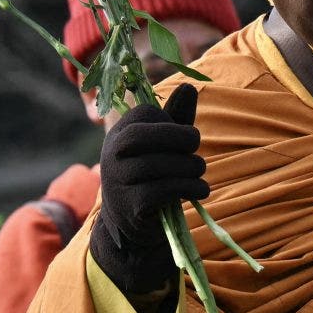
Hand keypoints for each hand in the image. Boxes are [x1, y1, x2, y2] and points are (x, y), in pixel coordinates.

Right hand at [89, 85, 206, 298]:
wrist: (133, 226)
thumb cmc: (152, 177)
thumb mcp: (162, 147)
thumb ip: (176, 119)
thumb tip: (190, 85)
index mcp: (119, 133)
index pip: (145, 113)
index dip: (171, 121)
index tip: (184, 138)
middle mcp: (112, 154)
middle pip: (144, 136)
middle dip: (178, 138)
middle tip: (196, 147)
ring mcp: (117, 181)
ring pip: (157, 165)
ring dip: (190, 167)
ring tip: (200, 173)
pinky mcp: (130, 206)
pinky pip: (162, 190)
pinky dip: (189, 188)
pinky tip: (200, 190)